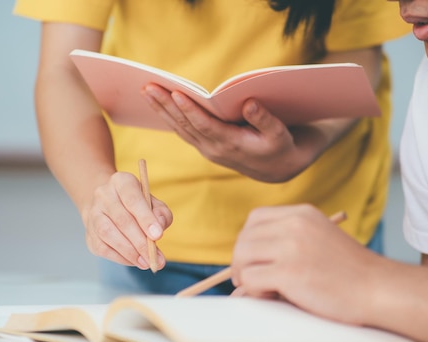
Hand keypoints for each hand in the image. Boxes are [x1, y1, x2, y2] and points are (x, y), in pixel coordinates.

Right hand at [81, 171, 172, 269]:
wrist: (108, 205)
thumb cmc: (137, 205)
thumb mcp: (153, 202)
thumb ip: (161, 213)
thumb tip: (159, 227)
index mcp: (121, 182)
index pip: (132, 199)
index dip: (146, 218)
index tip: (158, 235)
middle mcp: (103, 195)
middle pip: (121, 220)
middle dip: (140, 242)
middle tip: (156, 258)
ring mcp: (93, 214)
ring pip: (108, 234)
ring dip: (130, 252)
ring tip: (146, 262)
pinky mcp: (89, 234)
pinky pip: (103, 248)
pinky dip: (121, 257)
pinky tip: (135, 261)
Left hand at [141, 84, 326, 182]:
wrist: (278, 169)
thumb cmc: (281, 146)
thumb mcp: (280, 134)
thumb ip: (265, 120)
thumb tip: (249, 103)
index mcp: (231, 145)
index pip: (205, 126)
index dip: (190, 110)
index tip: (175, 93)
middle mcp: (214, 149)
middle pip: (185, 126)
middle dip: (166, 105)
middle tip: (147, 86)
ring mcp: (207, 149)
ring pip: (180, 128)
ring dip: (162, 110)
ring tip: (146, 91)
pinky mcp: (205, 146)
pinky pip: (183, 131)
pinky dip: (169, 117)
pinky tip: (158, 104)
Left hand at [231, 204, 381, 325]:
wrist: (379, 289)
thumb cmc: (350, 274)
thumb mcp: (319, 239)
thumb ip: (287, 241)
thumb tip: (244, 262)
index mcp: (302, 213)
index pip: (255, 219)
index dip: (249, 242)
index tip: (256, 261)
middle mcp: (295, 224)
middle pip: (244, 238)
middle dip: (242, 262)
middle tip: (253, 281)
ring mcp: (291, 246)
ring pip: (242, 257)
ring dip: (247, 276)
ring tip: (268, 289)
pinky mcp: (289, 272)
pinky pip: (250, 279)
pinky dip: (255, 291)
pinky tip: (275, 295)